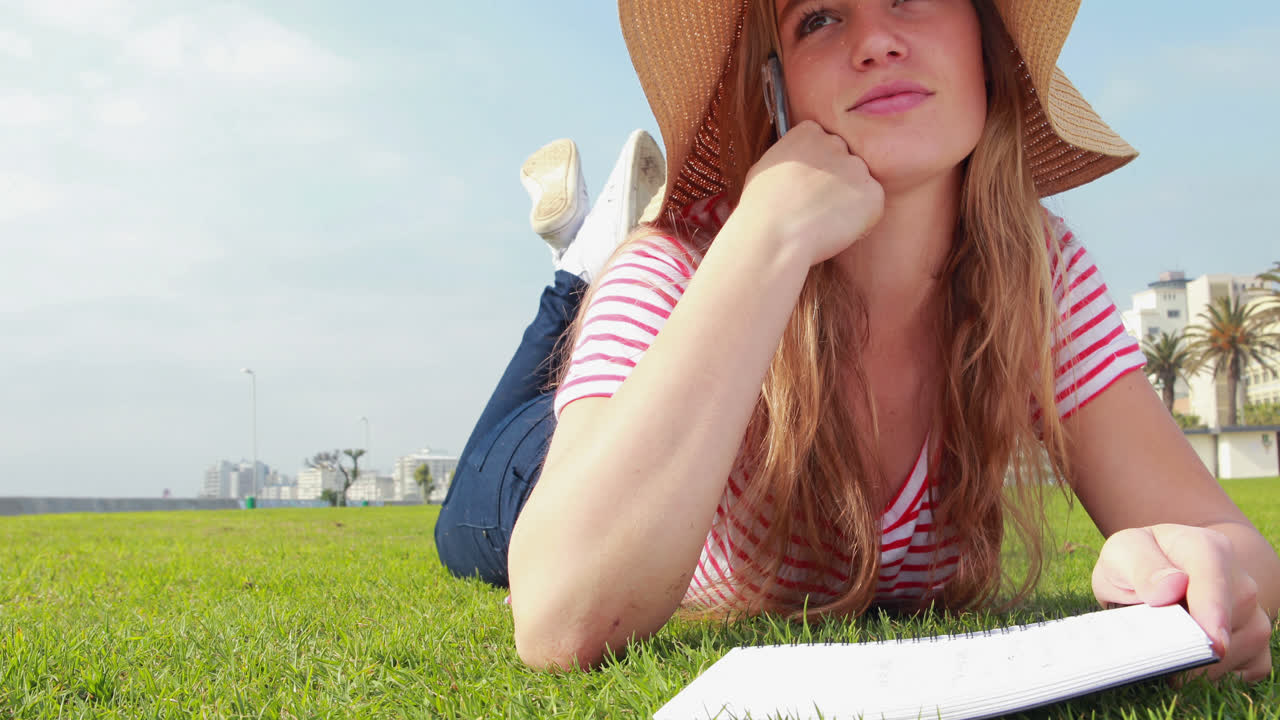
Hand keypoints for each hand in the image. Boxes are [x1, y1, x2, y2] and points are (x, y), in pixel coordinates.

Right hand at [736, 120, 883, 267]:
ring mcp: (858, 168)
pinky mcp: (873, 194)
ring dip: (849, 199)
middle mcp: (837, 143)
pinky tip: (835, 229)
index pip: (823, 140)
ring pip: (859, 182)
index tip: (808, 182)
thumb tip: (799, 161)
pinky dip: (861, 219)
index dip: (818, 164)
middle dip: (836, 179)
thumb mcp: (767, 167)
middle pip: (844, 159)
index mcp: (809, 132)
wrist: (774, 236)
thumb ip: (790, 157)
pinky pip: (872, 205)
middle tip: (818, 205)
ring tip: (823, 220)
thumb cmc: (762, 208)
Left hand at [1092, 524, 1273, 681]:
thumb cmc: (1136, 562)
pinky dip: (1217, 675)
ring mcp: (1253, 614)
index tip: (1211, 641)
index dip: (1212, 611)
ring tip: (1166, 647)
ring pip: (1239, 651)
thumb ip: (1141, 565)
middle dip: (1188, 643)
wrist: (1152, 571)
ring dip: (1197, 661)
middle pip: (1226, 623)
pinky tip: (1189, 663)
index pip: (1214, 581)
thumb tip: (1171, 586)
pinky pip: (1248, 669)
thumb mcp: (1123, 553)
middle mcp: (1240, 581)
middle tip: (1153, 647)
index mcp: (1207, 548)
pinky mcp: (1256, 642)